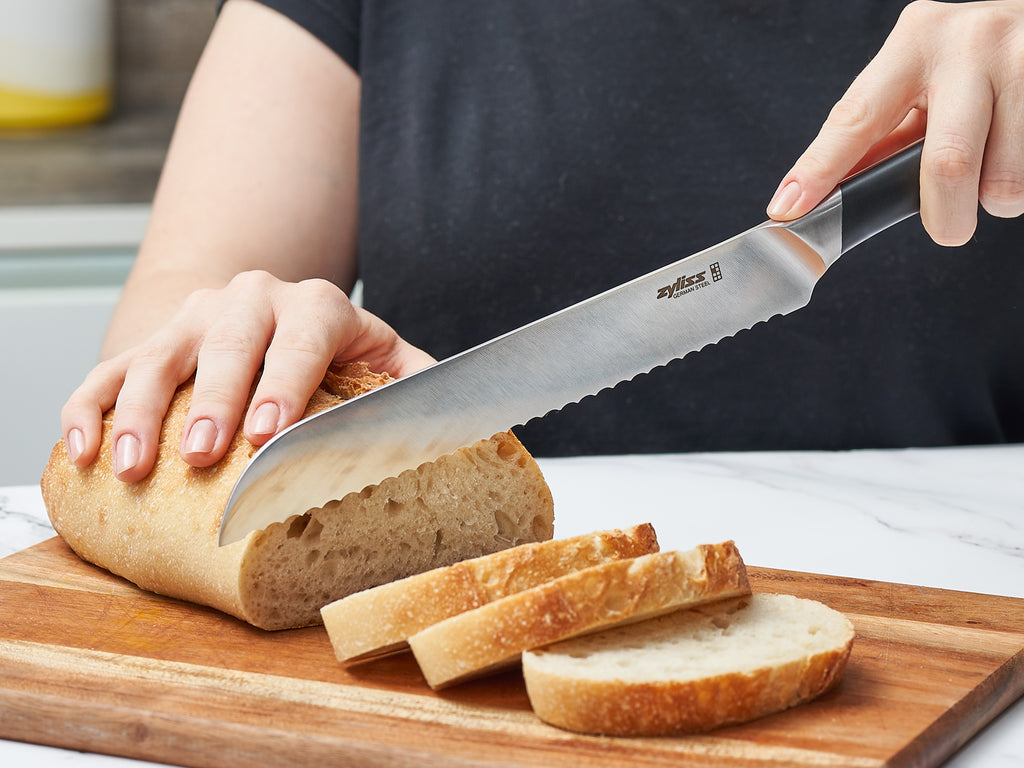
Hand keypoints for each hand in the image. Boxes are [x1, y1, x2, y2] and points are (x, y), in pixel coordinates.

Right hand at [61, 271, 434, 481]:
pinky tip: (84, 447)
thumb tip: (467, 423)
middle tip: (203, 455)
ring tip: (135, 466)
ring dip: (143, 411)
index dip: (285, 384)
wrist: (273, 319)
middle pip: (227, 343)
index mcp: (316, 306)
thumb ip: (417, 383)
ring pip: (159, 355)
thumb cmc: (335, 355)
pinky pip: (111, 370)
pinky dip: (91, 406)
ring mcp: (195, 317)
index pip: (302, 339)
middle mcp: (252, 300)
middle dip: (214, 400)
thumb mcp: (383, 359)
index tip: (270, 434)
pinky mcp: (150, 341)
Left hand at [767, 0, 1023, 245]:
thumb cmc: (978, 59)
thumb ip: (881, 132)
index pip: (856, 118)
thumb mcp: (922, 79)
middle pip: (946, 164)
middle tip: (947, 226)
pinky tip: (1018, 150)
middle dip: (943, 215)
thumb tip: (821, 192)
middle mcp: (969, 43)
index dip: (819, 169)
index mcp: (915, 41)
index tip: (788, 209)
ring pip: (1003, 181)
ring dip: (996, 197)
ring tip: (996, 166)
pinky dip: (1022, 183)